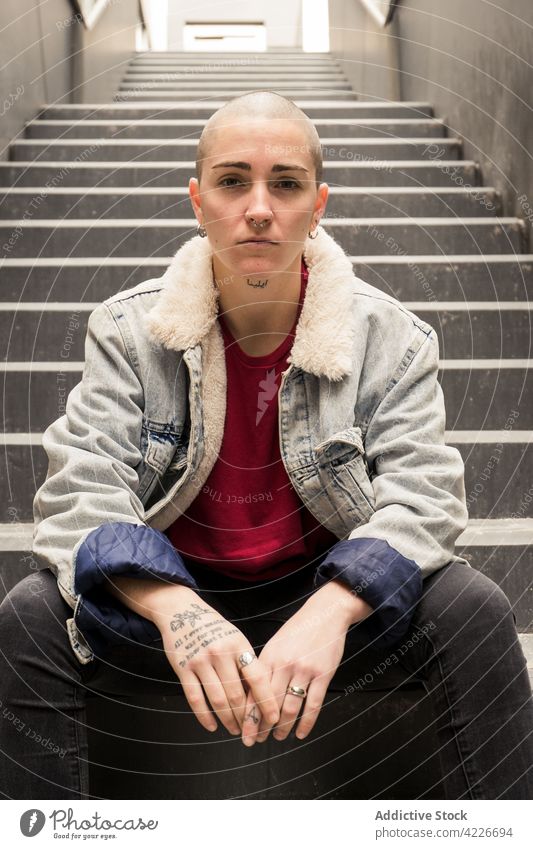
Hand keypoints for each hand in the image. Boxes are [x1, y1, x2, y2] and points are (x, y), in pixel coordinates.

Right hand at [153, 586, 279, 736]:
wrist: (181, 610)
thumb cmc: (214, 628)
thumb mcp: (235, 638)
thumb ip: (246, 662)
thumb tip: (261, 694)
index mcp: (238, 645)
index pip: (257, 677)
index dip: (267, 700)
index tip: (274, 718)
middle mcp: (220, 653)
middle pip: (236, 694)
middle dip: (245, 718)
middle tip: (251, 731)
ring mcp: (200, 661)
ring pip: (217, 700)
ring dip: (228, 720)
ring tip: (234, 730)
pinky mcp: (182, 669)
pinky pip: (195, 699)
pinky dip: (204, 717)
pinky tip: (212, 727)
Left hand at [241, 581, 371, 745]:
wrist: (325, 614)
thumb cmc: (297, 630)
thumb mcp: (275, 644)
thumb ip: (264, 668)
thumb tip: (251, 695)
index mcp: (269, 657)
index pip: (254, 692)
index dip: (248, 716)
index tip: (244, 732)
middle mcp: (284, 664)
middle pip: (270, 704)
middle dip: (262, 726)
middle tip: (257, 741)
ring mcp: (304, 670)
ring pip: (290, 707)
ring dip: (283, 727)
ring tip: (278, 737)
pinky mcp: (323, 674)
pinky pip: (313, 705)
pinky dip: (306, 723)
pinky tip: (300, 733)